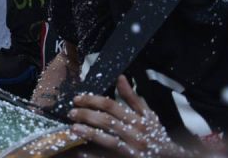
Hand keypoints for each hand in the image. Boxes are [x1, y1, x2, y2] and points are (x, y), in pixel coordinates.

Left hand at [69, 76, 189, 156]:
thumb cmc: (156, 134)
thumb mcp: (148, 114)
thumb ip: (132, 97)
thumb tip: (120, 77)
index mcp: (138, 119)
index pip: (111, 105)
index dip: (92, 100)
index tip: (78, 99)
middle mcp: (135, 133)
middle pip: (107, 121)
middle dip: (86, 115)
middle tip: (71, 112)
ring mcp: (132, 148)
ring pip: (108, 139)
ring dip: (89, 133)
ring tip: (73, 127)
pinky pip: (110, 156)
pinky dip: (94, 154)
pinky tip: (81, 150)